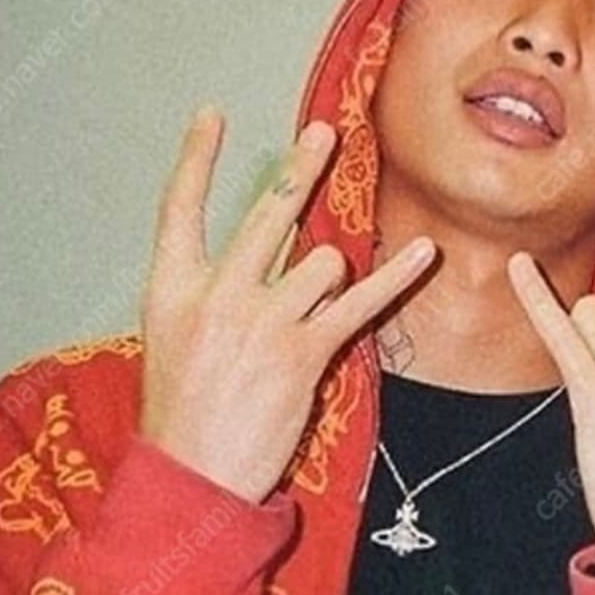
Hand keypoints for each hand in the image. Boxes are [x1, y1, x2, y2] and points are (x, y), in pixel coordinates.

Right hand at [139, 106, 435, 503]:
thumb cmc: (181, 412)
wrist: (191, 479)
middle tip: (324, 133)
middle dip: (301, 168)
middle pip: (269, 211)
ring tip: (312, 311)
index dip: (196, 158)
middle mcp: (218, 292)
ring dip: (330, 276)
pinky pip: (359, 301)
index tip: (211, 115)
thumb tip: (263, 258)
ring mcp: (262, 319)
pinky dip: (395, 276)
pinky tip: (422, 252)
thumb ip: (210, 292)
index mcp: (172, 287)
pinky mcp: (304, 351)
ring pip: (323, 260)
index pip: (179, 207)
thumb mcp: (172, 340)